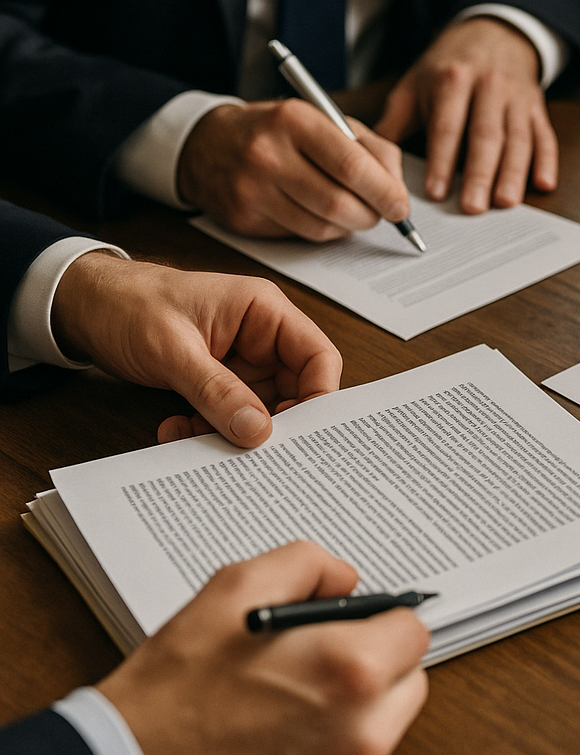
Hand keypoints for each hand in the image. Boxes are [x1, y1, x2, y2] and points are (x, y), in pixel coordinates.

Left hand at [51, 255, 342, 445]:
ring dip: (233, 431)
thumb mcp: (174, 349)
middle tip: (251, 450)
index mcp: (264, 311)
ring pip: (260, 409)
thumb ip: (218, 390)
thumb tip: (258, 431)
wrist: (84, 305)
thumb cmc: (129, 304)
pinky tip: (179, 429)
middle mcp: (261, 336)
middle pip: (294, 389)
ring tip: (196, 435)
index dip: (319, 396)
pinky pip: (230, 413)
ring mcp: (241, 360)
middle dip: (271, 423)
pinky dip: (209, 428)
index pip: (317, 356)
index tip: (303, 434)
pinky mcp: (220, 379)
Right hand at [98, 542, 429, 754]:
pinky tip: (286, 728)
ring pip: (386, 721)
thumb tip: (347, 580)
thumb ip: (311, 565)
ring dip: (358, 702)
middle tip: (320, 653)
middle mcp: (362, 730)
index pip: (413, 628)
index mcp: (352, 669)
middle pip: (409, 678)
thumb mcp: (240, 585)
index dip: (380, 617)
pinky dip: (334, 742)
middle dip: (375, 658)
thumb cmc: (179, 684)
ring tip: (294, 691)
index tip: (353, 621)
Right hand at [178, 99, 410, 241]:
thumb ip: (369, 146)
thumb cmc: (279, 130)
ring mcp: (252, 190)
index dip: (385, 192)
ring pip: (322, 227)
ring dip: (349, 226)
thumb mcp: (324, 119)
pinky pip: (300, 236)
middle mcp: (269, 154)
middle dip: (371, 215)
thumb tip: (397, 187)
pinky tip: (322, 215)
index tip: (401, 206)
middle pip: (339, 203)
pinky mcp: (244, 218)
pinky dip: (323, 231)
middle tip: (382, 214)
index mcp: (295, 120)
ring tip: (353, 212)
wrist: (207, 143)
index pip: (352, 166)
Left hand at [375, 16, 558, 213]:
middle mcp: (488, 87)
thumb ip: (394, 121)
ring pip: (517, 139)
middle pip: (485, 135)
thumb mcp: (416, 83)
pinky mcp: (537, 108)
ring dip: (513, 173)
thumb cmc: (449, 66)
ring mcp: (516, 98)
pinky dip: (547, 161)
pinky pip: (545, 135)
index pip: (447, 126)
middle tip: (474, 207)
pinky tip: (543, 184)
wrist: (493, 32)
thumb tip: (368, 161)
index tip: (435, 192)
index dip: (441, 160)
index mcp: (453, 80)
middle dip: (480, 173)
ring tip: (505, 203)